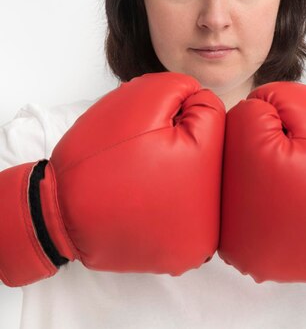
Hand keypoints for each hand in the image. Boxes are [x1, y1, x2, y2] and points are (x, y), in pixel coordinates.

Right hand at [0, 72, 225, 286]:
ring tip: (139, 173)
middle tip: (142, 150)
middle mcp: (212, 219)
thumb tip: (198, 97)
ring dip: (174, 166)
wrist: (58, 212)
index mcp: (209, 174)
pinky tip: (139, 195)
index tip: (147, 124)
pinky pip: (179, 207)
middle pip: (209, 148)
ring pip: (196, 178)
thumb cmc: (99, 155)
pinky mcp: (174, 254)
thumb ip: (179, 88)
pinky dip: (163, 196)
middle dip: (179, 137)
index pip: (210, 113)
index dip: (174, 107)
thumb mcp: (140, 99)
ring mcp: (193, 243)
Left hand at [218, 81, 305, 290]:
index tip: (302, 140)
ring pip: (234, 183)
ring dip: (258, 176)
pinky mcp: (254, 260)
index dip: (278, 119)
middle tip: (300, 163)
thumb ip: (268, 98)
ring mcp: (242, 246)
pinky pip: (245, 215)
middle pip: (230, 152)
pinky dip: (264, 205)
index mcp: (250, 169)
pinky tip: (291, 206)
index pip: (243, 117)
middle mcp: (236, 214)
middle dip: (261, 146)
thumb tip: (241, 111)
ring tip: (295, 185)